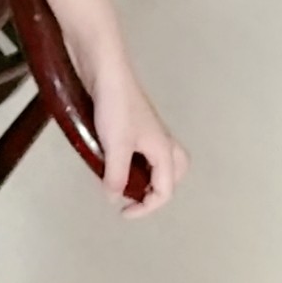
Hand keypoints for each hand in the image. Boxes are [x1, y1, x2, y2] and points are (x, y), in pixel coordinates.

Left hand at [74, 39, 188, 215]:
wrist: (106, 71)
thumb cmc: (115, 106)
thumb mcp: (115, 147)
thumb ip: (116, 176)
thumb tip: (114, 197)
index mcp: (163, 150)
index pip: (165, 191)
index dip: (145, 208)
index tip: (122, 211)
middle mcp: (162, 141)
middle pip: (176, 174)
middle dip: (159, 190)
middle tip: (136, 196)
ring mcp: (150, 131)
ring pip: (163, 160)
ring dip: (149, 175)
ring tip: (126, 181)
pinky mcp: (135, 123)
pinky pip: (146, 150)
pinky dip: (137, 161)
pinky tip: (114, 159)